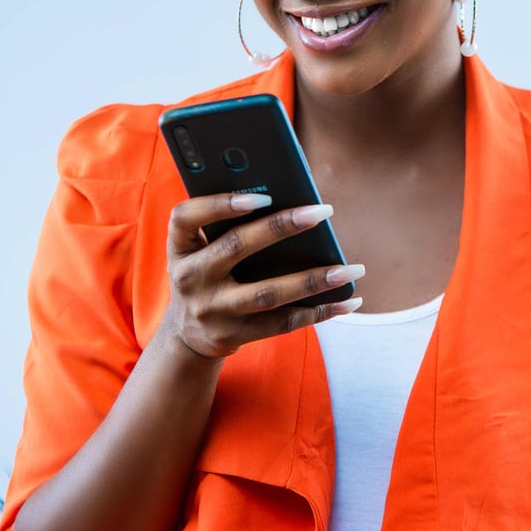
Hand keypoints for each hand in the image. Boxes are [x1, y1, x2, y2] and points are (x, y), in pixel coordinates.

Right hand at [162, 192, 363, 358]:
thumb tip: (288, 198)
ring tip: (351, 268)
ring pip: (268, 292)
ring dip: (314, 280)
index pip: (186, 217)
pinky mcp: (232, 335)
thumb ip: (226, 224)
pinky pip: (281, 323)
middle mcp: (190, 278)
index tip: (261, 194)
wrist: (186, 335)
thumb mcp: (200, 249)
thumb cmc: (207, 272)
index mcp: (179, 247)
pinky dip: (319, 311)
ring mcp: (211, 310)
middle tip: (323, 211)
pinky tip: (347, 300)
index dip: (220, 203)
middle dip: (281, 226)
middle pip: (236, 246)